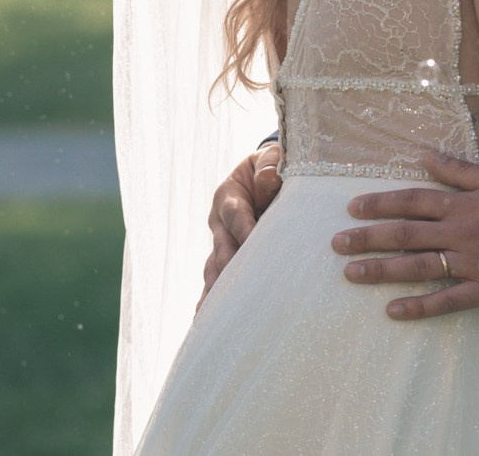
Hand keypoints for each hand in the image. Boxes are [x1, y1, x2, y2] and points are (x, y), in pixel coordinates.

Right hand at [200, 142, 282, 307]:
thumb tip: (268, 179)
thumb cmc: (272, 166)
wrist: (265, 174)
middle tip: (234, 293)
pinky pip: (217, 281)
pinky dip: (211, 301)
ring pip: (214, 270)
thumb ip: (271, 164)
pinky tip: (204, 323)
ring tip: (212, 318)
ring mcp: (221, 243)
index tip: (252, 245)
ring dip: (215, 292)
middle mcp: (219, 223)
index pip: (236, 215)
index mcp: (229, 197)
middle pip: (221, 249)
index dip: (243, 230)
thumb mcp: (273, 157)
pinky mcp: (227, 259)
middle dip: (227, 271)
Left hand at [332, 153, 478, 319]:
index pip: (412, 201)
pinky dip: (418, 306)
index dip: (380, 203)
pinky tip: (392, 310)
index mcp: (463, 204)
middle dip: (368, 238)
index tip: (353, 209)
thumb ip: (459, 170)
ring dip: (381, 270)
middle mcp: (460, 232)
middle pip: (405, 234)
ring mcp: (470, 263)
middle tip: (336, 244)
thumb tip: (424, 156)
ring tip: (351, 274)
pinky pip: (446, 300)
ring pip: (417, 266)